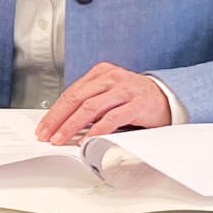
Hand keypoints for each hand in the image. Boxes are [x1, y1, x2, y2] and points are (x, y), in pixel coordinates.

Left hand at [35, 62, 171, 144]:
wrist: (168, 97)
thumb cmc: (135, 97)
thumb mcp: (110, 93)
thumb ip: (91, 102)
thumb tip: (64, 122)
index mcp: (101, 73)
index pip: (71, 92)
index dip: (54, 111)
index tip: (44, 127)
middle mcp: (111, 78)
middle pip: (76, 98)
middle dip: (58, 118)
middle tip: (47, 134)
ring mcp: (124, 90)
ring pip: (90, 107)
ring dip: (72, 125)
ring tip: (61, 139)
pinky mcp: (137, 104)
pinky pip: (112, 118)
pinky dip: (97, 130)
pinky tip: (87, 140)